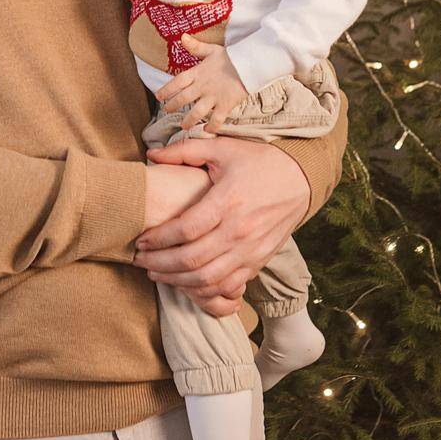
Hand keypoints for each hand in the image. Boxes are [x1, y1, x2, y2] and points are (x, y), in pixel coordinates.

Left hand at [141, 162, 247, 316]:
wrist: (301, 179)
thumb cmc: (259, 162)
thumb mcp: (223, 149)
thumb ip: (185, 151)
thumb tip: (151, 155)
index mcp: (228, 200)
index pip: (185, 229)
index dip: (158, 238)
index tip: (140, 239)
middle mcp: (240, 230)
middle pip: (192, 259)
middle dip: (160, 264)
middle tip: (140, 261)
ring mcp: (251, 249)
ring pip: (208, 279)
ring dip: (177, 281)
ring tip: (156, 273)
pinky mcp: (259, 261)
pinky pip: (228, 285)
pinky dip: (204, 290)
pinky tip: (185, 282)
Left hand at [155, 35, 249, 132]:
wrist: (250, 64)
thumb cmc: (231, 57)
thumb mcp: (212, 50)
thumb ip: (196, 46)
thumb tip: (182, 36)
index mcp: (198, 73)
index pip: (177, 82)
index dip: (166, 90)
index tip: (158, 96)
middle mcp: (202, 87)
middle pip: (183, 99)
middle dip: (173, 106)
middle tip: (166, 110)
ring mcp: (213, 97)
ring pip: (196, 112)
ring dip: (188, 120)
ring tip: (183, 126)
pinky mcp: (225, 105)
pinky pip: (217, 119)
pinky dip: (212, 126)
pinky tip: (207, 130)